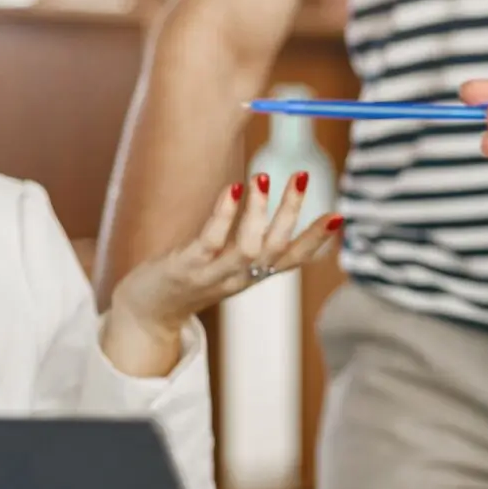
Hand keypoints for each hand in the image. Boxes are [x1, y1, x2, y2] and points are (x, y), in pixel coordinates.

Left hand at [102, 175, 341, 378]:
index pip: (292, 259)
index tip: (340, 216)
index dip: (317, 239)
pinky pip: (209, 241)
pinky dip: (224, 215)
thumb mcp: (226, 264)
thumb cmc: (188, 278)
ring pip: (248, 247)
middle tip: (302, 176)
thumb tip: (270, 207)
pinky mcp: (185, 268)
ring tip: (263, 177)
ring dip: (259, 212)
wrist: (147, 312)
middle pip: (275, 248)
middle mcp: (239, 278)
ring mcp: (212, 274)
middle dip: (292, 212)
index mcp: (253, 276)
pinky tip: (233, 189)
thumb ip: (251, 244)